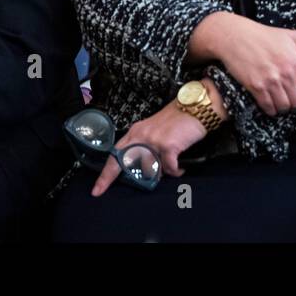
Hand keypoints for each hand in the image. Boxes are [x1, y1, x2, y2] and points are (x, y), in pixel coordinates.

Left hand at [90, 99, 207, 195]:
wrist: (198, 106)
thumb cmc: (179, 119)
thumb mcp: (156, 130)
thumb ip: (147, 146)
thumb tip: (145, 168)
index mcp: (136, 131)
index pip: (116, 154)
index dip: (105, 173)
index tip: (97, 188)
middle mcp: (142, 136)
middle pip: (123, 163)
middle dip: (112, 178)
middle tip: (104, 190)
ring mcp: (154, 140)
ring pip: (149, 169)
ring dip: (160, 172)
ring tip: (170, 168)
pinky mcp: (168, 145)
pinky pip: (169, 168)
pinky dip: (176, 171)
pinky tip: (181, 168)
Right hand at [190, 11, 295, 115]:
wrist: (234, 36)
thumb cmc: (264, 35)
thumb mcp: (292, 34)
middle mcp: (285, 73)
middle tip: (293, 101)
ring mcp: (270, 81)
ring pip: (284, 107)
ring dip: (284, 109)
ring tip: (282, 103)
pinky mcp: (255, 87)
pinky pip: (268, 107)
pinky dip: (270, 110)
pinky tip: (270, 103)